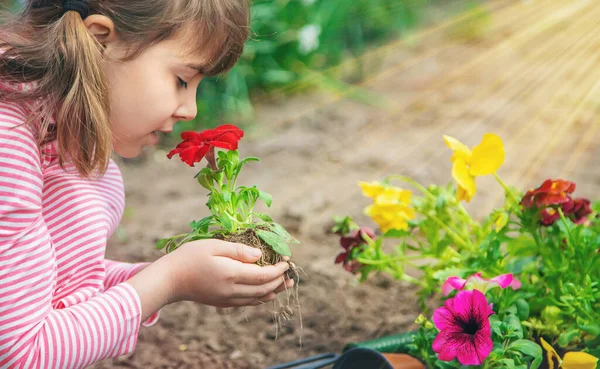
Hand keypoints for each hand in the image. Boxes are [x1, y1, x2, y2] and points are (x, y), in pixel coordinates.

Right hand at [165, 239, 293, 306]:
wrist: (169, 279)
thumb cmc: (190, 257)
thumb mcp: (214, 246)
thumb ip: (238, 250)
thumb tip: (259, 256)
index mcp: (231, 274)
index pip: (263, 275)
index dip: (278, 270)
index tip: (286, 261)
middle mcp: (231, 290)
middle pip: (263, 289)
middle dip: (279, 281)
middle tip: (291, 275)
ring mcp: (226, 299)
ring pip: (256, 299)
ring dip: (272, 292)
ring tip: (284, 285)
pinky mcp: (221, 303)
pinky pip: (246, 303)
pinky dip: (259, 298)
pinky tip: (264, 294)